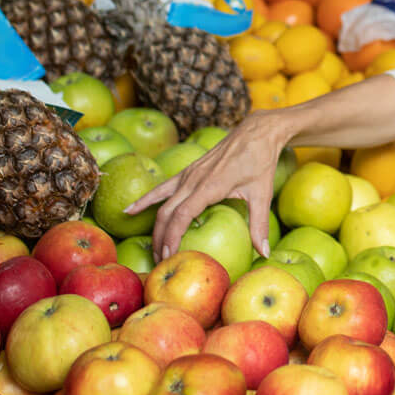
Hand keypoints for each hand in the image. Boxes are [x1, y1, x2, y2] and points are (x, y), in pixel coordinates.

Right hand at [126, 109, 294, 261]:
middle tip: (161, 263)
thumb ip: (259, 224)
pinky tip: (129, 210)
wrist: (256, 132)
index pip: (181, 216)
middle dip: (161, 239)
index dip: (172, 237)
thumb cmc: (260, 161)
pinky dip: (146, 200)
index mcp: (209, 186)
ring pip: (162, 203)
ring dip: (156, 227)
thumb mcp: (262, 194)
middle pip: (167, 213)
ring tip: (153, 249)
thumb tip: (264, 253)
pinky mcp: (188, 171)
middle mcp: (194, 179)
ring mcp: (188, 174)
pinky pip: (162, 187)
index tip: (168, 257)